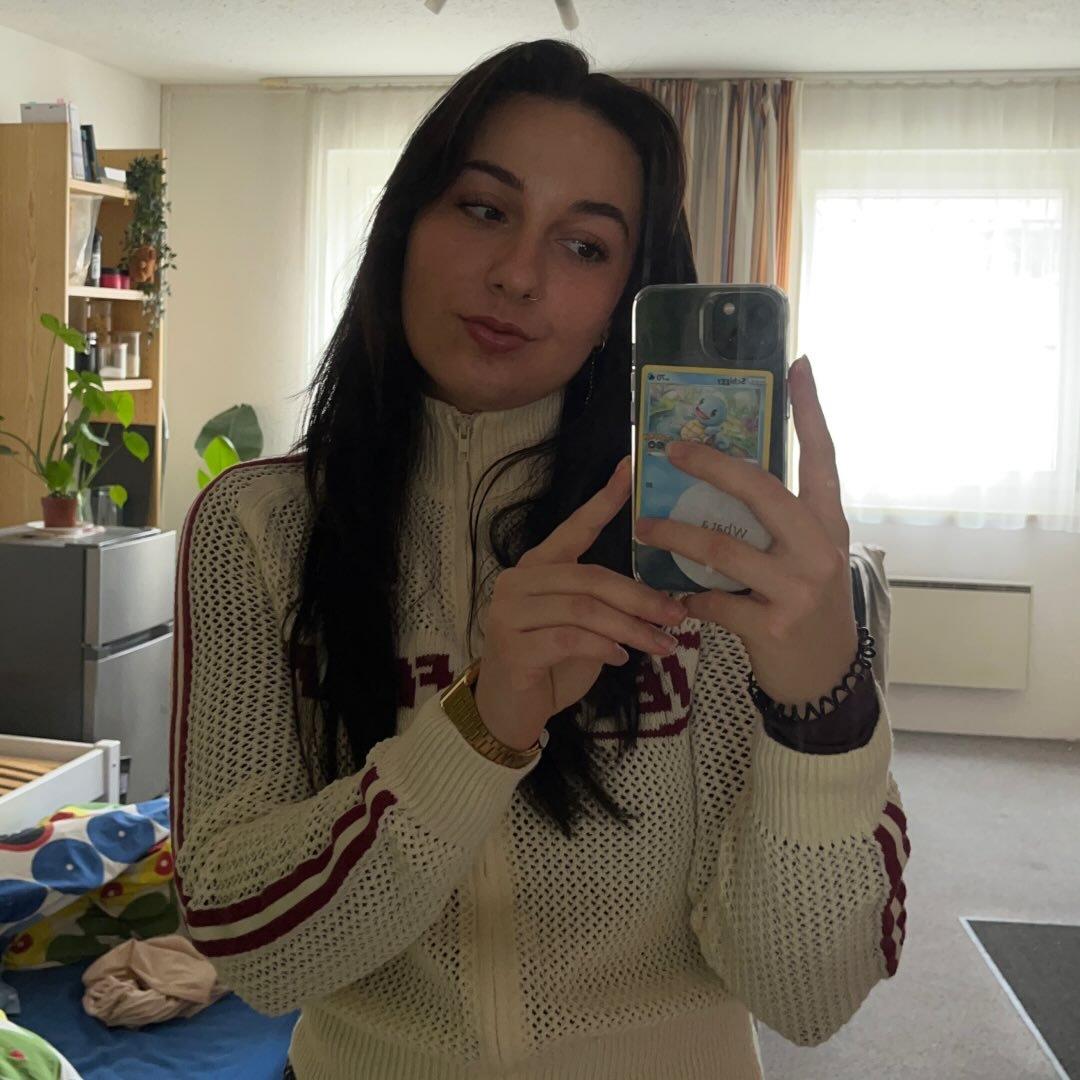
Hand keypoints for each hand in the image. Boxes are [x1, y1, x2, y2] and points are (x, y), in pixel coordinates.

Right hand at [474, 457, 687, 750]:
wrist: (507, 712)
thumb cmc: (550, 665)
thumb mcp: (585, 629)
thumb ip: (608, 606)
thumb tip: (666, 600)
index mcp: (538, 567)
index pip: (575, 527)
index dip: (604, 500)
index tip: (631, 468)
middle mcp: (519, 582)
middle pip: (590, 577)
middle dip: (640, 596)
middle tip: (678, 614)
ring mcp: (509, 613)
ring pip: (584, 609)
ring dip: (631, 627)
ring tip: (664, 644)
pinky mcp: (512, 647)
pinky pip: (569, 639)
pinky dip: (603, 647)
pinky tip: (623, 659)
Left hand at [633, 356, 856, 706]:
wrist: (825, 677)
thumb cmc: (808, 606)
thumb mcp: (807, 558)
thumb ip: (779, 523)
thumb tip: (725, 481)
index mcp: (828, 525)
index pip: (823, 458)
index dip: (811, 412)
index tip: (798, 365)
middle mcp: (819, 549)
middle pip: (761, 493)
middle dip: (711, 467)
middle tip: (671, 449)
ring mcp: (797, 588)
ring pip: (722, 549)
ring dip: (674, 537)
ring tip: (643, 529)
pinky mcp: (771, 625)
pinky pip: (712, 601)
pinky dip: (688, 598)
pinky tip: (678, 599)